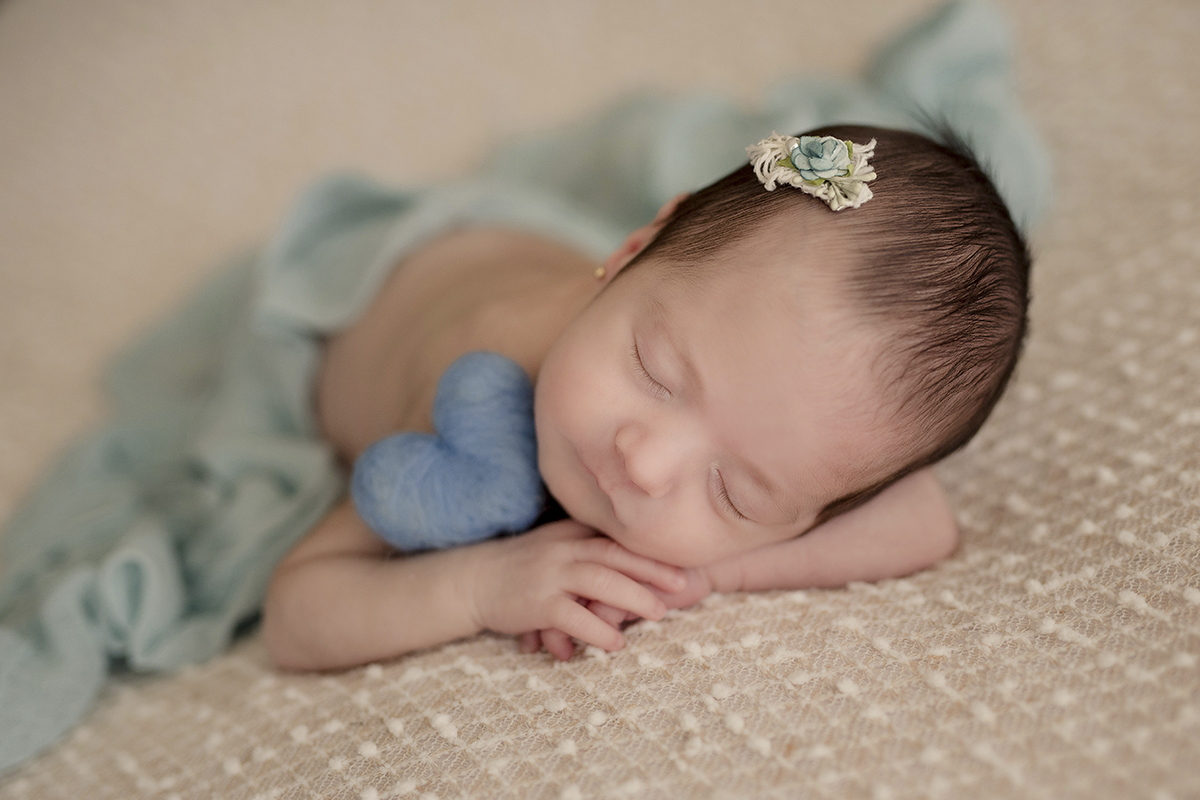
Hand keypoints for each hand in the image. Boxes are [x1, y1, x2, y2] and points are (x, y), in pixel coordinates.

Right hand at [466, 520, 685, 657]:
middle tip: (682, 585)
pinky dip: (597, 630)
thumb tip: (631, 569)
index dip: (649, 551)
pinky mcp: (537, 603)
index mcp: (572, 534)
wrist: (473, 580)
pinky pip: (573, 616)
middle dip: (651, 569)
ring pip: (599, 582)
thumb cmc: (522, 568)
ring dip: (632, 598)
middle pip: (614, 556)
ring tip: (658, 614)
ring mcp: (549, 575)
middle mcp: (563, 549)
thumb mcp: (555, 547)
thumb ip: (588, 552)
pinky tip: (616, 643)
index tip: (680, 561)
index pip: (616, 539)